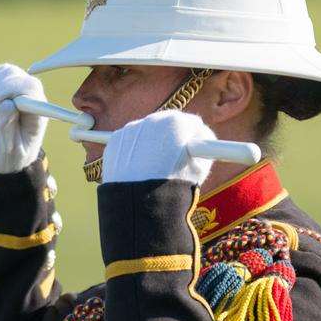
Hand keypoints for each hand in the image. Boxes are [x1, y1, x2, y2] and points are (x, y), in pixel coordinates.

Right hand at [0, 63, 46, 173]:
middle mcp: (31, 99)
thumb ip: (7, 126)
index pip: (31, 88)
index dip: (12, 87)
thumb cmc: (8, 157)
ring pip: (6, 72)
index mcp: (37, 113)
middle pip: (17, 75)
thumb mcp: (6, 148)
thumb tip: (8, 103)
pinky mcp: (7, 87)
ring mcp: (20, 91)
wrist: (1, 159)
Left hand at [100, 109, 215, 185]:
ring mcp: (131, 129)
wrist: (140, 200)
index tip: (194, 147)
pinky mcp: (114, 141)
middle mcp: (152, 120)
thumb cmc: (176, 183)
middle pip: (166, 124)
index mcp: (177, 122)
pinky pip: (128, 142)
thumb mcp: (202, 164)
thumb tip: (201, 136)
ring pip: (145, 132)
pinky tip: (136, 167)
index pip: (191, 123)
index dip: (194, 136)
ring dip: (150, 143)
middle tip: (172, 156)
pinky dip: (132, 151)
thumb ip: (205, 143)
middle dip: (170, 137)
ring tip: (152, 167)